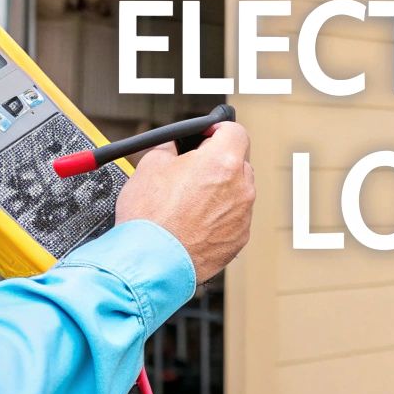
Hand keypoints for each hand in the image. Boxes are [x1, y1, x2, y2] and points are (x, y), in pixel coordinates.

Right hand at [116, 121, 254, 282]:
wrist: (150, 263)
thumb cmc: (150, 218)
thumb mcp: (150, 165)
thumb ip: (171, 147)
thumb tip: (176, 144)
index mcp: (223, 162)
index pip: (235, 130)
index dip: (217, 130)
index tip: (205, 137)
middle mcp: (241, 187)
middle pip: (237, 161)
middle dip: (217, 162)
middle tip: (190, 172)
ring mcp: (243, 215)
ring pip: (236, 191)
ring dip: (218, 191)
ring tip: (187, 203)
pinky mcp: (239, 239)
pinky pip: (233, 217)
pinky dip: (218, 217)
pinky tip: (193, 223)